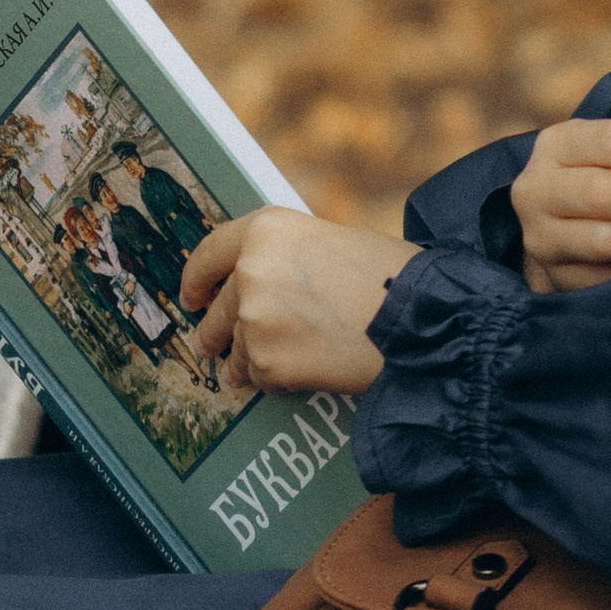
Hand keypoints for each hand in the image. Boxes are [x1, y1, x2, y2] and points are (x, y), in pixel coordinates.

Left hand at [183, 210, 413, 396]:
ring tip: (286, 360)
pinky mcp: (267, 363)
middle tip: (218, 344)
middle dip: (216, 332)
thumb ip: (287, 259)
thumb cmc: (390, 277)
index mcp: (266, 229)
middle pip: (216, 311)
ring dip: (250, 361)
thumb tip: (259, 283)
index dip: (195, 279)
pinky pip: (260, 378)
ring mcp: (254, 320)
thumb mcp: (331, 242)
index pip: (209, 253)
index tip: (190, 297)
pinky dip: (278, 380)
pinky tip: (309, 370)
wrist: (420, 320)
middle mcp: (250, 271)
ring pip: (236, 351)